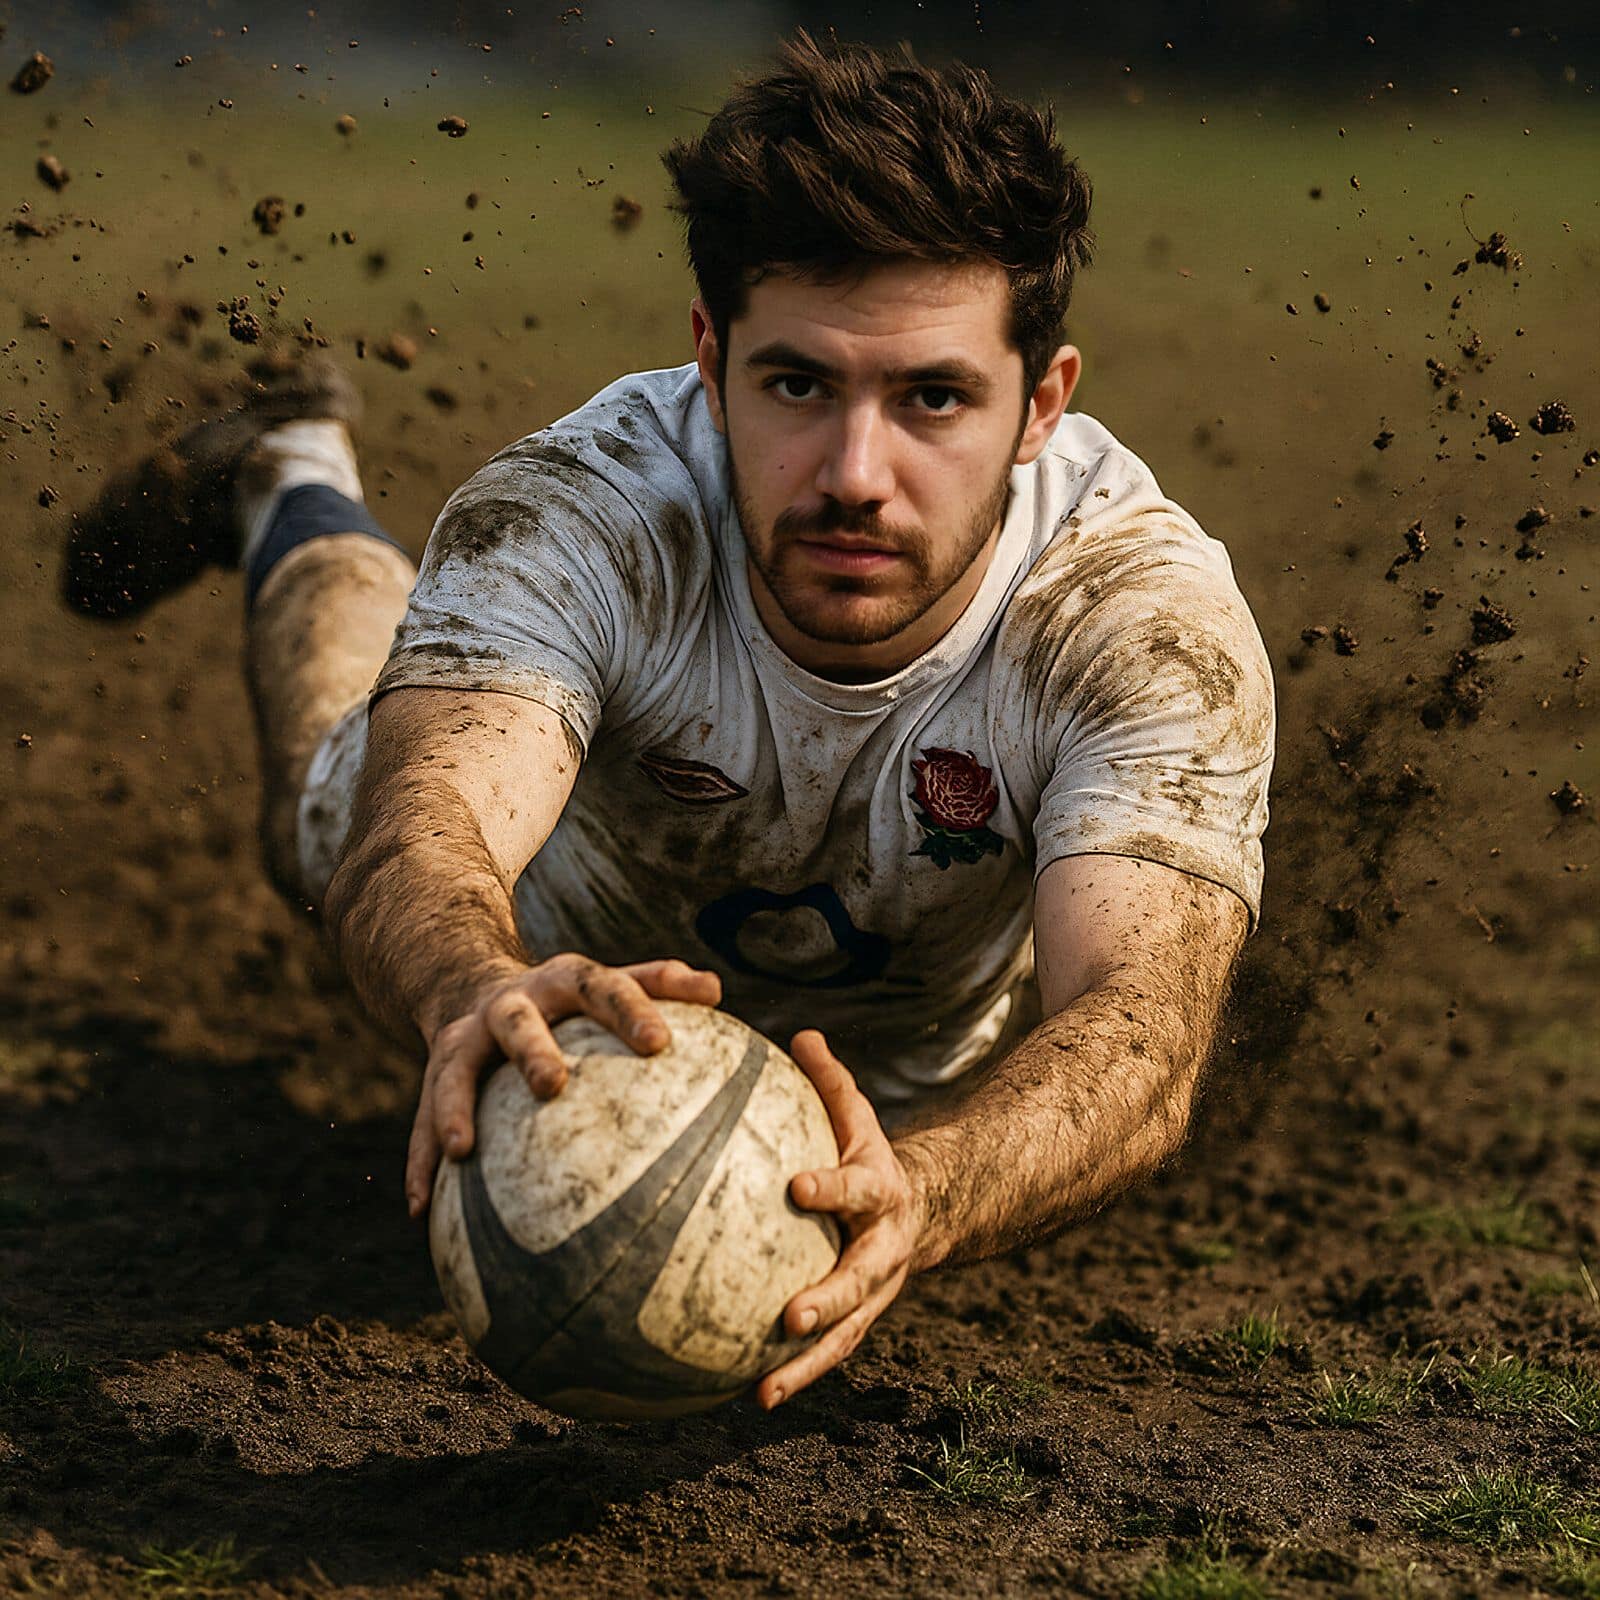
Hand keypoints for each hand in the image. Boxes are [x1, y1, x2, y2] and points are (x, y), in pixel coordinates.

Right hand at [405, 953, 721, 1218]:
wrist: (474, 984)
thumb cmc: (569, 999)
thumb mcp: (608, 983)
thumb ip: (659, 985)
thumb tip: (717, 988)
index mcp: (562, 982)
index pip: (601, 987)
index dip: (630, 1010)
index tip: (659, 1042)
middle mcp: (509, 1005)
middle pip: (518, 1022)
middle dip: (533, 1050)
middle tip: (554, 1086)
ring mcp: (465, 1038)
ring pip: (453, 1070)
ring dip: (452, 1108)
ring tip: (460, 1152)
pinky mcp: (434, 1073)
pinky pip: (419, 1121)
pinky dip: (418, 1162)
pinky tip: (420, 1211)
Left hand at [755, 1030, 924, 1408]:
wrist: (923, 1211)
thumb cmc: (867, 1154)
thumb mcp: (856, 1115)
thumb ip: (830, 1080)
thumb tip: (799, 1033)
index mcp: (881, 1192)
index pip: (856, 1187)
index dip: (831, 1186)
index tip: (796, 1186)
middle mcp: (883, 1250)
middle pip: (859, 1280)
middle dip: (828, 1300)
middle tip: (791, 1316)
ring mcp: (874, 1295)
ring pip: (845, 1336)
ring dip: (807, 1366)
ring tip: (764, 1391)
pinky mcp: (855, 1322)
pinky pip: (826, 1355)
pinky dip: (793, 1378)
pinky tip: (747, 1398)